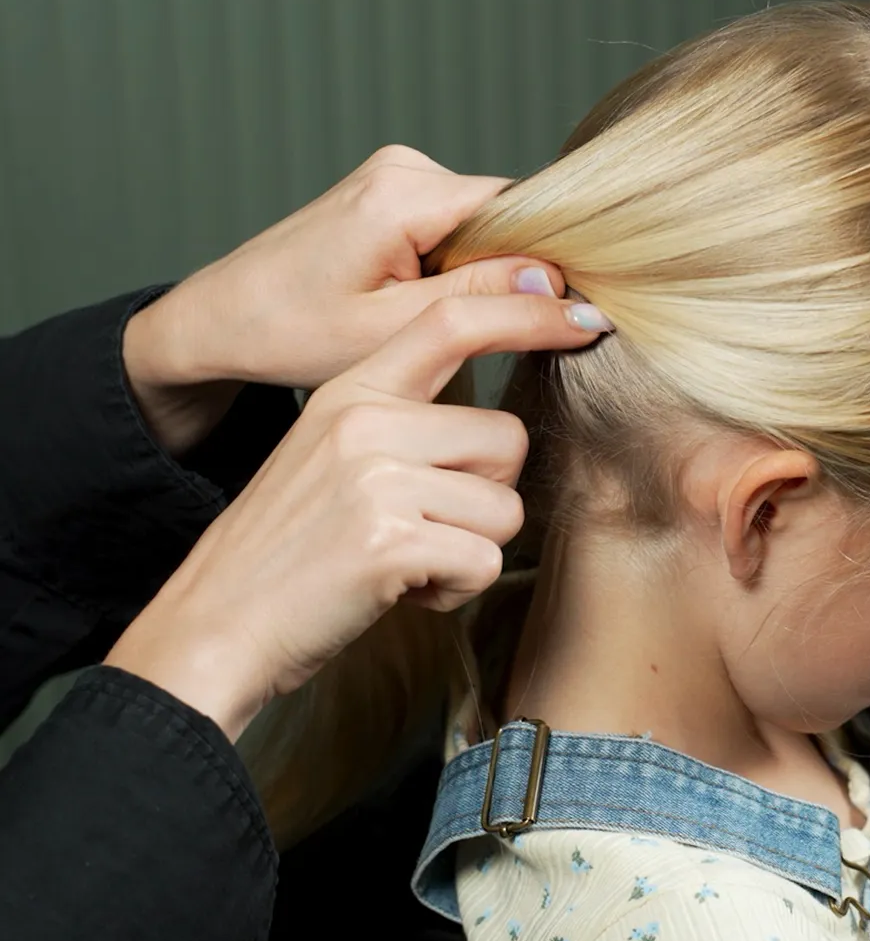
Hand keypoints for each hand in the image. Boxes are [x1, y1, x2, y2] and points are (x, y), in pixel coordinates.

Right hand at [106, 289, 612, 739]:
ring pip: (505, 508)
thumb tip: (503, 429)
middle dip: (486, 496)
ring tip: (408, 562)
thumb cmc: (285, 550)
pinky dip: (454, 590)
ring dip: (470, 549)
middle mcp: (366, 421)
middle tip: (426, 528)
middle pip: (507, 439)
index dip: (527, 315)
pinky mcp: (390, 541)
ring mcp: (376, 478)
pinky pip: (484, 561)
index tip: (585, 320)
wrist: (214, 626)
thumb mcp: (329, 454)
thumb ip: (402, 422)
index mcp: (351, 390)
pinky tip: (403, 592)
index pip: (452, 321)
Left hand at [122, 145, 555, 453]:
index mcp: (403, 192)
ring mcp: (396, 172)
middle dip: (511, 273)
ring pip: (483, 223)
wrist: (223, 318)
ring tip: (435, 316)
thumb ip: (484, 304)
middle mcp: (404, 165)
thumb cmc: (292, 331)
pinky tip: (422, 300)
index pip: (522, 210)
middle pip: (505, 215)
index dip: (549, 263)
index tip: (560, 317)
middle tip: (483, 332)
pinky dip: (457, 264)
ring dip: (481, 272)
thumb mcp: (395, 330)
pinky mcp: (391, 190)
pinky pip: (457, 224)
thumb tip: (563, 290)